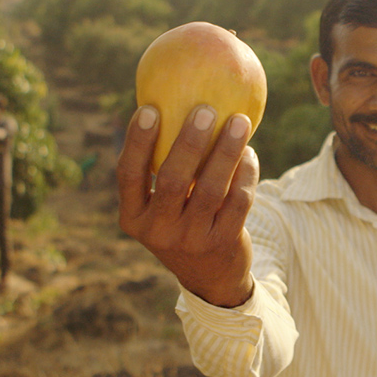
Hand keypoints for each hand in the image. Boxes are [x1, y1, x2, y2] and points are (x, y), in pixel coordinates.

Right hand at [117, 105, 258, 307]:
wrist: (210, 276)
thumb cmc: (180, 221)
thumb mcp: (160, 206)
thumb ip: (160, 167)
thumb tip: (170, 99)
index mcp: (133, 217)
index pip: (128, 175)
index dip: (137, 141)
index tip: (149, 108)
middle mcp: (158, 231)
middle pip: (173, 180)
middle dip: (190, 142)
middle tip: (205, 109)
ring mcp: (191, 240)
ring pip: (211, 189)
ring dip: (227, 151)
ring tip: (240, 121)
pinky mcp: (223, 243)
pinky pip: (238, 201)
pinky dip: (245, 174)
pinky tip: (249, 152)